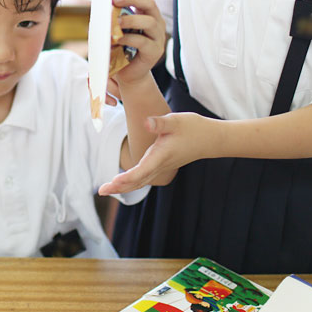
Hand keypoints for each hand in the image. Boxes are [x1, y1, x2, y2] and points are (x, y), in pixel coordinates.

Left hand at [98, 112, 212, 194]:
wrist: (210, 139)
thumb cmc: (193, 128)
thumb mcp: (176, 120)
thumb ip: (160, 122)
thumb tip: (146, 122)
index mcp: (161, 155)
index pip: (140, 171)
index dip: (125, 178)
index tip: (111, 183)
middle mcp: (160, 164)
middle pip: (137, 181)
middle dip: (119, 187)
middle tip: (101, 191)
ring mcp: (162, 167)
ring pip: (140, 181)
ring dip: (124, 186)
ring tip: (107, 189)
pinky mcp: (163, 165)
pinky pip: (145, 177)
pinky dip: (133, 182)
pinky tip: (123, 183)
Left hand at [110, 0, 166, 87]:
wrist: (127, 73)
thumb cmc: (119, 49)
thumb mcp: (113, 30)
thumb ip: (110, 18)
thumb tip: (100, 5)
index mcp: (146, 13)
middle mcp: (155, 22)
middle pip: (149, 3)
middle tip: (114, 0)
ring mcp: (157, 37)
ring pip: (148, 21)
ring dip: (130, 19)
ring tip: (116, 22)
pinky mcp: (155, 51)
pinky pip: (143, 41)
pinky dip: (129, 38)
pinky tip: (118, 39)